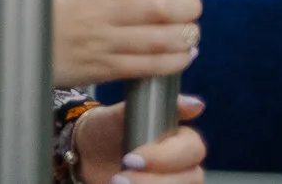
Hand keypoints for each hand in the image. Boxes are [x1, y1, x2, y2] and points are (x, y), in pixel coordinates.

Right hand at [53, 0, 200, 88]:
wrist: (26, 44)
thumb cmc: (61, 14)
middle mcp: (101, 10)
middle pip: (159, 6)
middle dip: (187, 7)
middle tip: (192, 7)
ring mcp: (104, 41)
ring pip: (160, 38)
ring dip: (185, 36)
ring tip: (189, 32)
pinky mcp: (107, 68)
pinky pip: (150, 65)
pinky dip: (174, 60)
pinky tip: (181, 55)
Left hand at [71, 95, 206, 183]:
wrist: (85, 151)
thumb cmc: (106, 127)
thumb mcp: (120, 114)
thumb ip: (150, 106)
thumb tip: (196, 105)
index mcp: (182, 139)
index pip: (193, 149)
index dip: (166, 157)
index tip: (131, 159)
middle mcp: (185, 164)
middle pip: (191, 178)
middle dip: (154, 180)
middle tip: (120, 178)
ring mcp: (175, 181)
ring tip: (116, 182)